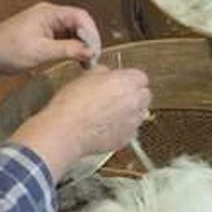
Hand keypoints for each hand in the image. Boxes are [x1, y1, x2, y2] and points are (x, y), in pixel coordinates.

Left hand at [0, 2, 100, 74]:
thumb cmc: (8, 50)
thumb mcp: (40, 52)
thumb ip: (67, 50)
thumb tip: (91, 52)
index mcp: (49, 13)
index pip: (80, 16)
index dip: (92, 33)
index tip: (95, 52)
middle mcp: (50, 14)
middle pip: (79, 23)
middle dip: (88, 40)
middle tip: (93, 60)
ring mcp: (47, 24)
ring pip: (73, 31)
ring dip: (81, 45)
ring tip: (86, 63)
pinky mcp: (43, 34)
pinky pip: (64, 37)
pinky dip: (71, 48)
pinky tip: (76, 60)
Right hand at [9, 66, 150, 178]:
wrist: (66, 131)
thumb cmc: (72, 103)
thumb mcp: (86, 76)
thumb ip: (104, 73)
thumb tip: (108, 75)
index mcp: (126, 82)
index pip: (141, 77)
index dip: (130, 79)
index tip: (121, 82)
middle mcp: (134, 102)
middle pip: (145, 95)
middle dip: (134, 95)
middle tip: (116, 96)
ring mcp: (133, 122)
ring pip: (140, 114)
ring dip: (130, 111)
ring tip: (109, 113)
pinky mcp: (127, 139)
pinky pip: (131, 130)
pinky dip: (123, 127)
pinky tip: (106, 126)